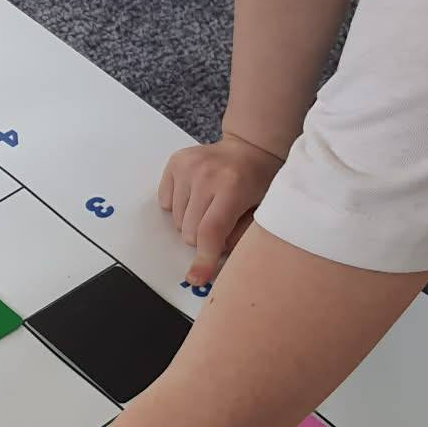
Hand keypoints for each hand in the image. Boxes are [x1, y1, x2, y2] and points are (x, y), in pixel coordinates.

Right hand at [158, 134, 282, 286]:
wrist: (250, 148)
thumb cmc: (260, 183)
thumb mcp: (262, 212)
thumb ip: (240, 238)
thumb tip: (215, 260)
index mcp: (232, 187)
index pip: (210, 232)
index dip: (203, 259)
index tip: (197, 278)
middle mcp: (206, 175)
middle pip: (189, 231)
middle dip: (202, 238)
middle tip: (220, 224)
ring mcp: (187, 167)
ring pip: (176, 220)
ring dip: (191, 222)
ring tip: (209, 206)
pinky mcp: (175, 162)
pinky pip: (165, 203)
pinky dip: (179, 207)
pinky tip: (197, 195)